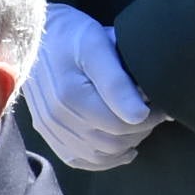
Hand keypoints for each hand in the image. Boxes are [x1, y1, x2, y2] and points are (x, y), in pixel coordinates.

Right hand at [24, 4, 158, 170]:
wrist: (32, 34)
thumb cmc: (71, 34)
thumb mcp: (98, 43)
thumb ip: (117, 81)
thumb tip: (139, 114)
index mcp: (72, 93)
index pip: (123, 123)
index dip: (150, 118)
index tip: (161, 104)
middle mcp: (58, 115)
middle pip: (112, 141)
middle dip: (140, 131)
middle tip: (153, 113)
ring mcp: (50, 126)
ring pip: (98, 155)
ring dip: (125, 145)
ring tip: (137, 125)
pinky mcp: (46, 131)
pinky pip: (78, 160)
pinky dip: (103, 159)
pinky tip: (121, 148)